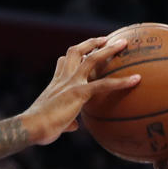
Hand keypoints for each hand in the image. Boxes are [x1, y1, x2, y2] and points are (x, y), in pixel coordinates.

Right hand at [22, 36, 140, 144]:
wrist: (32, 127)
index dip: (73, 56)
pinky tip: (136, 80)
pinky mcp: (79, 92)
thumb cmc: (39, 129)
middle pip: (76, 52)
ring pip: (92, 59)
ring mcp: (71, 83)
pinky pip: (104, 84)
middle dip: (92, 43)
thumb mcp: (54, 123)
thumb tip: (74, 126)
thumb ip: (66, 122)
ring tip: (124, 44)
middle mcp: (63, 79)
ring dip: (109, 50)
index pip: (63, 63)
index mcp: (55, 84)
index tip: (84, 51)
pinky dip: (121, 82)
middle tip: (107, 39)